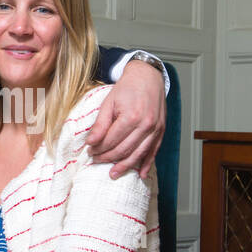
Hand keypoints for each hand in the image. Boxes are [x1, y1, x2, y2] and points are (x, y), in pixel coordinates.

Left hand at [87, 59, 166, 178]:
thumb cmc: (127, 88)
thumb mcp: (108, 103)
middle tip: (97, 161)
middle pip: (124, 149)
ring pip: (138, 154)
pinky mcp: (161, 131)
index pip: (111, 140)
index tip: (90, 151)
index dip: (99, 148)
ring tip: (113, 174)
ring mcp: (155, 129)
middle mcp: (145, 125)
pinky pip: (154, 151)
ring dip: (125, 166)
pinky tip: (141, 174)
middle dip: (108, 158)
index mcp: (131, 116)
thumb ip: (100, 124)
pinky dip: (147, 164)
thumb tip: (91, 143)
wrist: (147, 77)